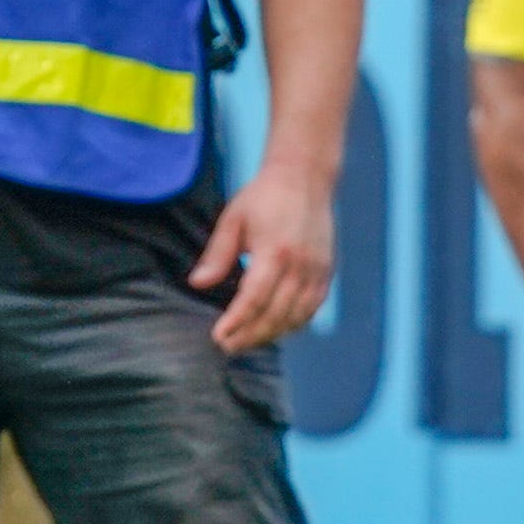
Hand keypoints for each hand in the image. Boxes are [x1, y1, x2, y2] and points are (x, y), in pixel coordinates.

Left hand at [191, 155, 334, 351]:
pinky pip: (312, 308)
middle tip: (227, 347)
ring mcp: (317, 270)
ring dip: (271, 334)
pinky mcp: (326, 272)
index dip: (236, 322)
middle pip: (275, 315)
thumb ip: (217, 255)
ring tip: (247, 342)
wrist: (305, 177)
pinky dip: (294, 324)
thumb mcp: (233, 220)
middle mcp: (300, 265)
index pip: (254, 299)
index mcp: (275, 251)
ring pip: (296, 317)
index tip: (218, 336)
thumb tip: (198, 284)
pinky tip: (275, 329)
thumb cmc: (264, 197)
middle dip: (250, 336)